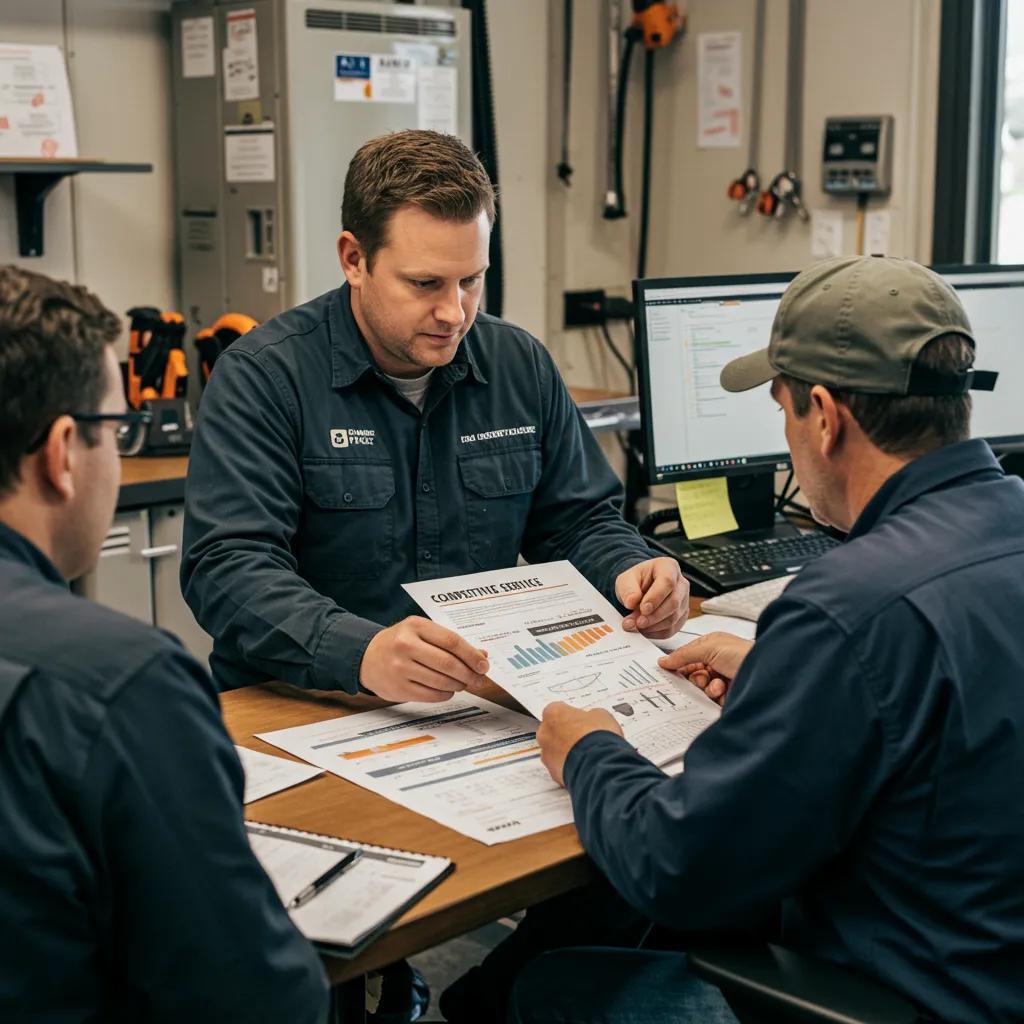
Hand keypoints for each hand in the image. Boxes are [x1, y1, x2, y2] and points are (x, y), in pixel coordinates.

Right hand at [359, 616, 488, 702]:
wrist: (367, 656)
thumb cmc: (401, 642)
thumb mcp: (422, 632)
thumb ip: (450, 642)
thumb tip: (481, 655)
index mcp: (415, 626)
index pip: (451, 641)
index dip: (471, 655)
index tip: (483, 665)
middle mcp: (406, 645)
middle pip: (448, 663)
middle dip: (469, 674)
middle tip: (479, 679)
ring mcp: (400, 668)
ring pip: (441, 681)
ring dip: (458, 685)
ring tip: (463, 684)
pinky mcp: (398, 688)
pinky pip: (431, 695)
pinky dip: (445, 694)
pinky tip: (447, 690)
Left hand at [536, 702, 623, 785]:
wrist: (600, 764)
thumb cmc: (598, 738)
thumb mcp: (602, 715)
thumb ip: (591, 714)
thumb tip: (594, 718)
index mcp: (553, 713)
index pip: (559, 710)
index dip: (573, 716)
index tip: (581, 720)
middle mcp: (545, 733)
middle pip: (553, 731)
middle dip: (567, 733)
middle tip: (584, 736)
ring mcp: (547, 754)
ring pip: (554, 751)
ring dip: (567, 751)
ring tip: (587, 753)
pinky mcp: (553, 772)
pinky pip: (560, 766)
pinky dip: (569, 766)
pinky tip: (584, 765)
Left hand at [616, 557, 689, 637]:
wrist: (639, 590)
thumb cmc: (636, 581)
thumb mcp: (626, 579)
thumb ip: (627, 589)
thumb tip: (631, 601)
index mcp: (668, 567)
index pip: (667, 581)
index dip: (656, 597)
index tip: (643, 608)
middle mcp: (680, 584)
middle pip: (674, 602)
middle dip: (654, 616)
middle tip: (637, 622)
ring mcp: (683, 601)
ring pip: (674, 618)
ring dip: (653, 626)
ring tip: (635, 626)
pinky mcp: (681, 616)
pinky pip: (672, 629)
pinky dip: (656, 632)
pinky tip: (644, 630)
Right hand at [658, 631, 752, 704]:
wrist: (768, 674)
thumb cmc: (744, 654)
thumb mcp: (709, 648)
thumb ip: (684, 654)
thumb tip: (664, 660)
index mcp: (712, 646)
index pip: (687, 655)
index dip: (678, 664)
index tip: (667, 671)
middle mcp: (717, 661)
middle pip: (693, 674)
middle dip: (696, 677)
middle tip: (701, 677)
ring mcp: (723, 678)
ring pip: (702, 687)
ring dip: (707, 686)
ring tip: (717, 684)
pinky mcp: (729, 694)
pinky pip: (712, 699)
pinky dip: (716, 695)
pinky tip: (724, 690)